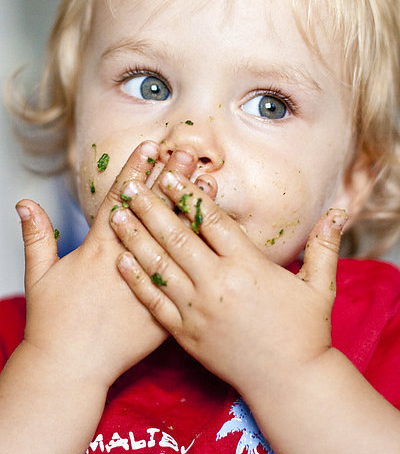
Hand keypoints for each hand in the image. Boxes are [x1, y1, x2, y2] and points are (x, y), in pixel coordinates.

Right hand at [16, 141, 205, 388]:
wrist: (71, 369)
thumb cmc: (52, 322)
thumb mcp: (39, 277)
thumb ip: (36, 237)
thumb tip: (24, 203)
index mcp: (98, 250)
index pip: (121, 200)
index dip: (136, 170)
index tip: (151, 146)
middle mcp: (127, 262)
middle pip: (154, 213)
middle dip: (170, 179)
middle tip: (188, 152)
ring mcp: (149, 285)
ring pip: (175, 241)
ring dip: (190, 209)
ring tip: (206, 180)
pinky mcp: (164, 309)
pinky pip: (187, 277)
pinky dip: (200, 254)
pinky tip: (215, 235)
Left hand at [111, 166, 346, 400]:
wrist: (289, 383)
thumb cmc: (305, 332)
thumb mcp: (319, 287)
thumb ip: (324, 246)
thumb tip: (340, 213)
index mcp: (248, 266)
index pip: (210, 220)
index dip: (187, 193)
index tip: (168, 174)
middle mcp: (217, 284)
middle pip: (176, 237)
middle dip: (150, 207)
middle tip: (130, 184)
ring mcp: (197, 310)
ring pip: (158, 266)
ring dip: (135, 237)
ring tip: (116, 213)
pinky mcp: (185, 334)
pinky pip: (154, 303)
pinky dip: (135, 280)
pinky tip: (121, 260)